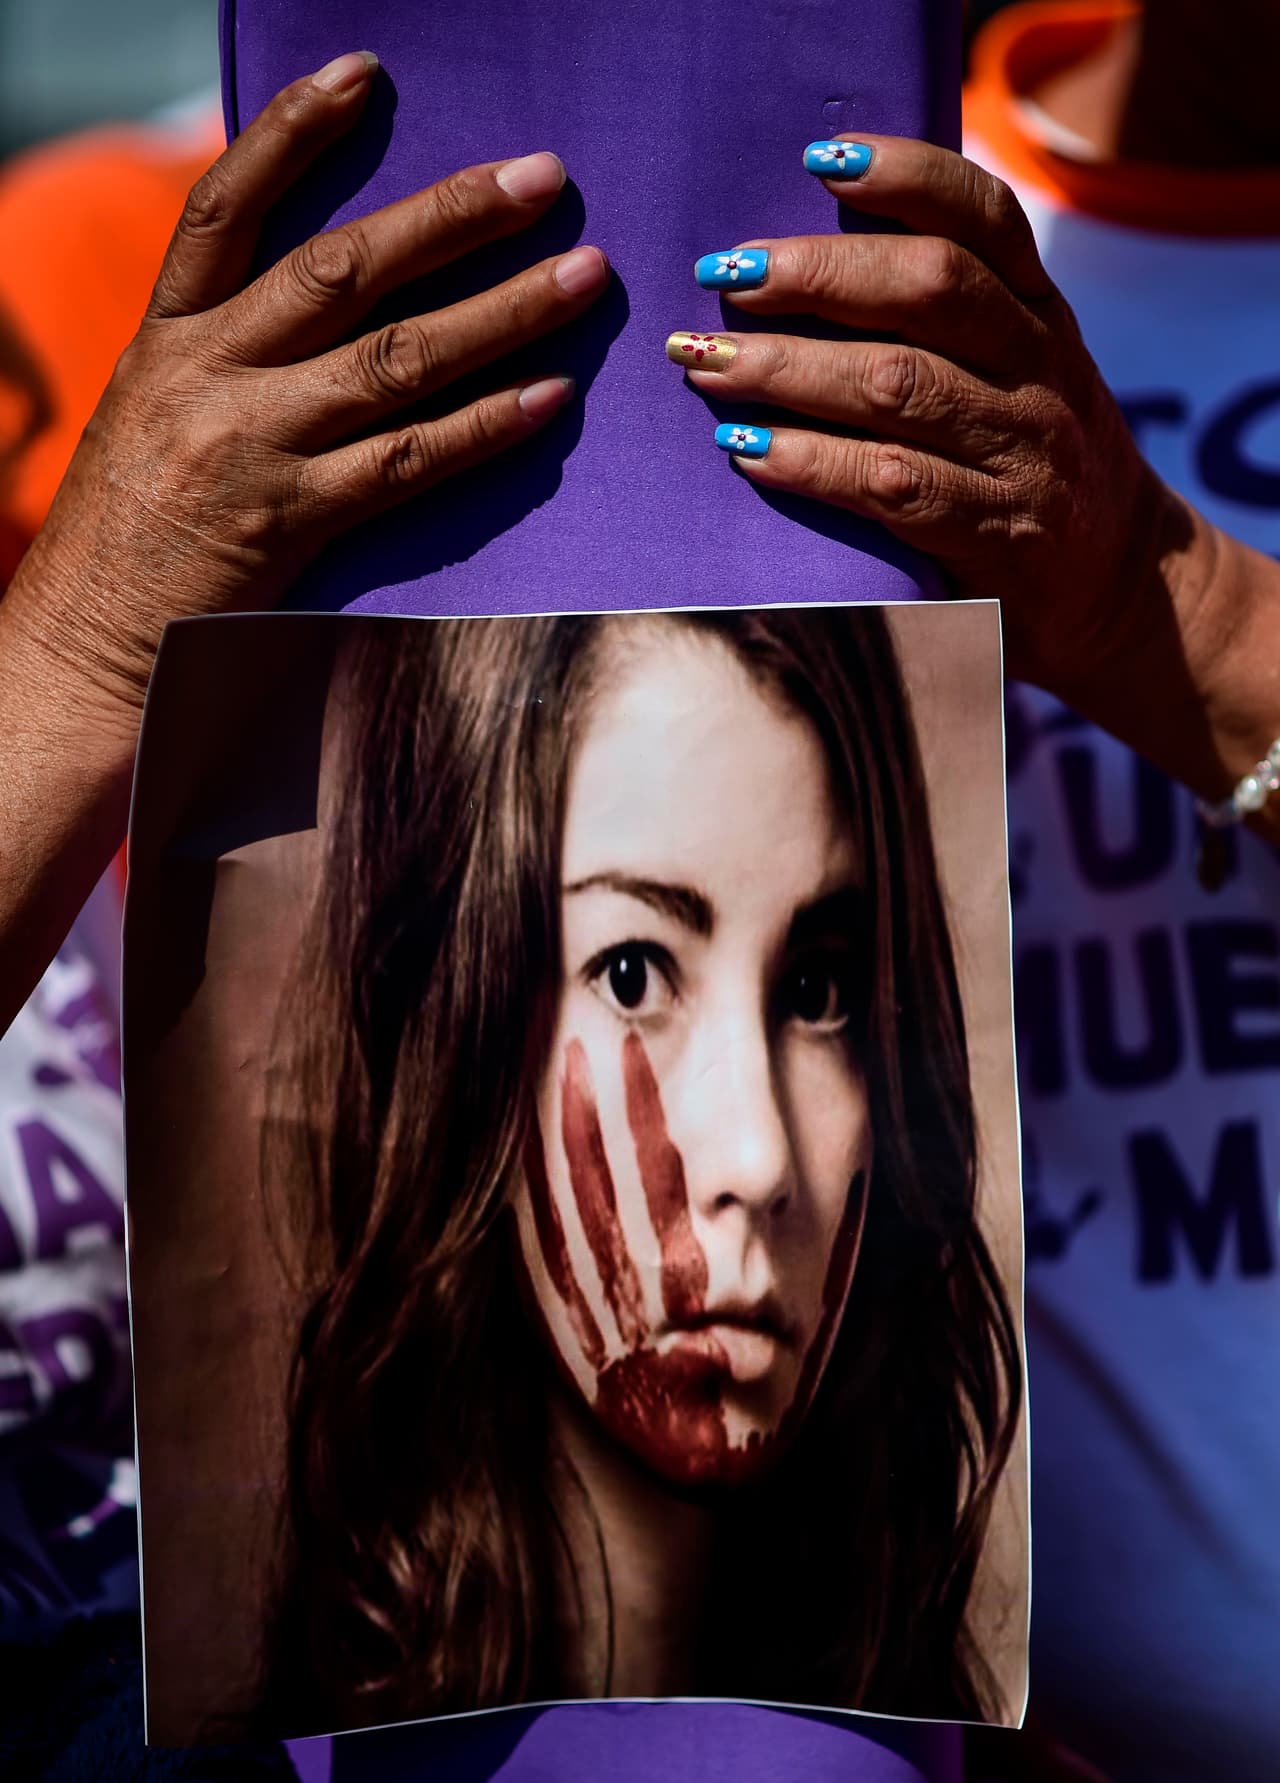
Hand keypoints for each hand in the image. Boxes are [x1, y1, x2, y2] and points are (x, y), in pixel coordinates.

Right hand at [5, 50, 607, 729]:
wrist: (82, 646)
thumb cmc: (130, 534)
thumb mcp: (155, 415)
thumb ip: (227, 353)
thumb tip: (330, 303)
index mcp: (168, 336)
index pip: (224, 207)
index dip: (292, 132)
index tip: (365, 75)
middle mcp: (207, 373)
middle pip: (342, 268)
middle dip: (451, 217)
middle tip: (544, 179)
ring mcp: (250, 446)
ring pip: (393, 358)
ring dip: (500, 312)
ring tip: (581, 275)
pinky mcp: (290, 523)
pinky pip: (404, 462)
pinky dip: (481, 428)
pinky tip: (547, 398)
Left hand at [675, 135, 1174, 704]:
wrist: (1119, 588)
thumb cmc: (1027, 468)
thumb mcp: (1017, 378)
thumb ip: (945, 326)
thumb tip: (803, 266)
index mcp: (1042, 315)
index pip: (983, 217)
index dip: (905, 177)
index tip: (820, 160)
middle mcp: (1042, 370)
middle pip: (928, 288)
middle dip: (814, 275)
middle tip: (724, 277)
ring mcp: (1024, 453)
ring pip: (896, 385)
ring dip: (787, 370)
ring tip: (707, 366)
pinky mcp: (999, 534)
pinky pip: (891, 485)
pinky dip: (810, 463)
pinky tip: (747, 452)